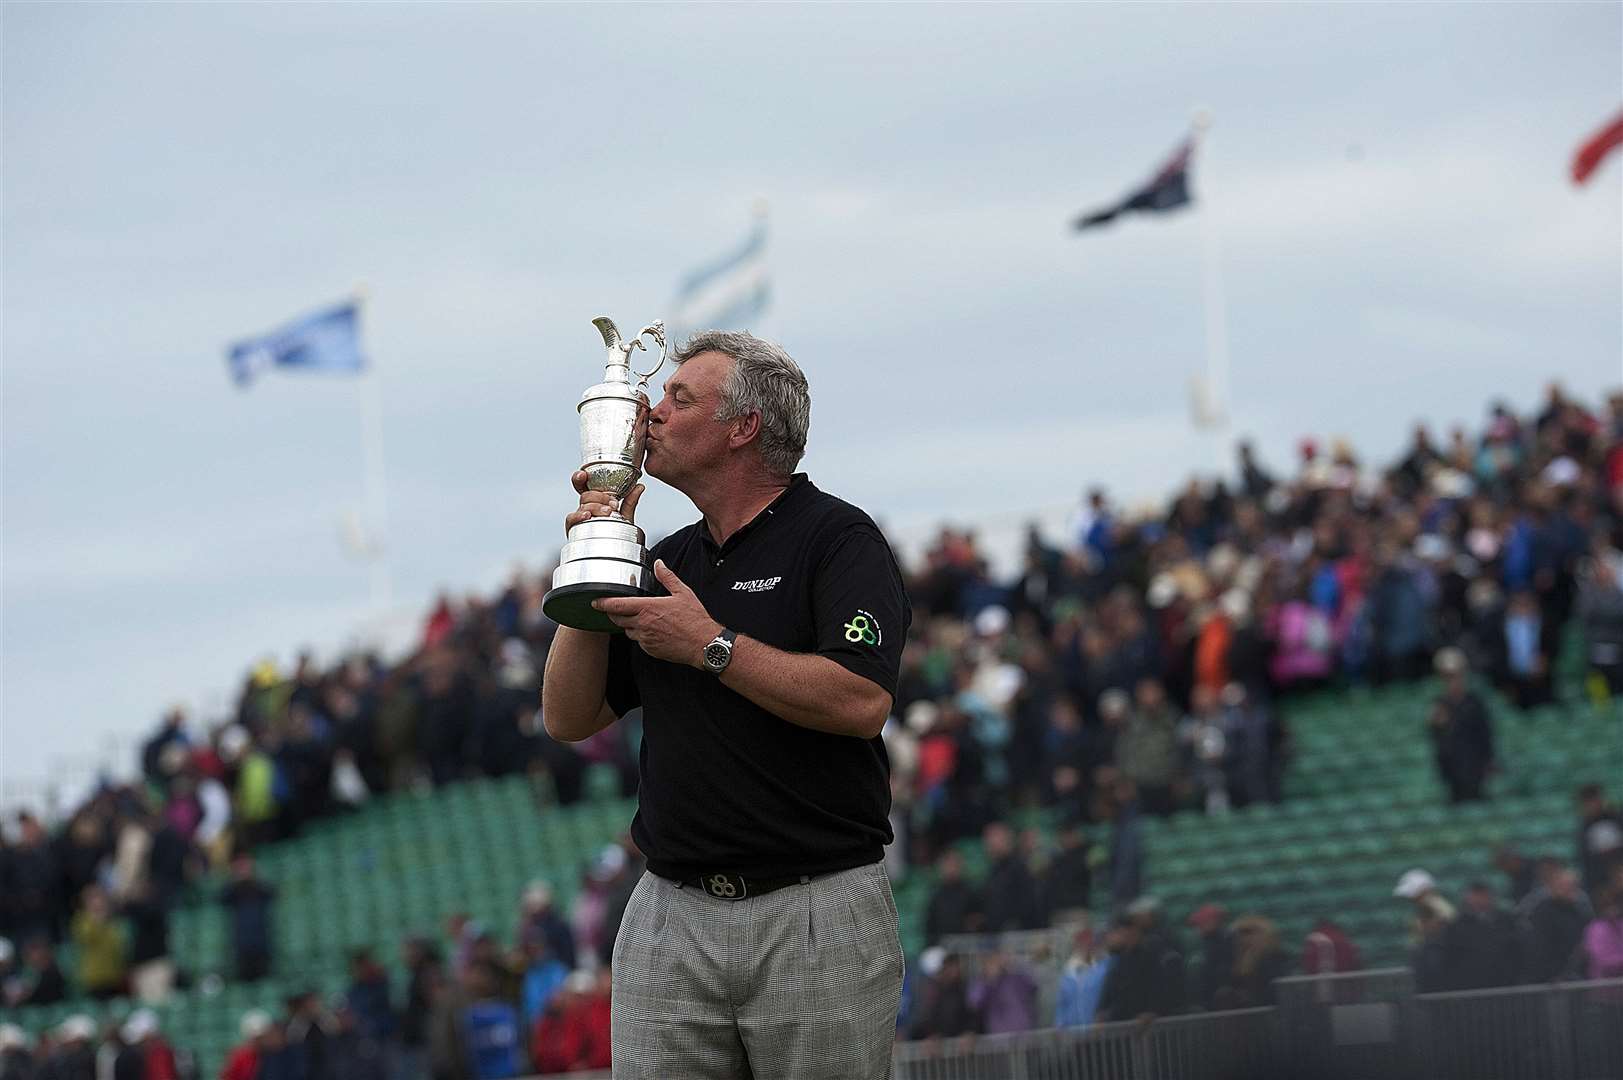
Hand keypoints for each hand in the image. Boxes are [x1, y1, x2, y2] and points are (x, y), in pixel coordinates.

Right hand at [564, 471, 643, 536]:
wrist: (614, 553)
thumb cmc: (615, 533)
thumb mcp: (625, 516)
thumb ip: (630, 502)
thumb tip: (640, 486)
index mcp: (594, 501)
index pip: (584, 485)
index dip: (580, 477)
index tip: (584, 474)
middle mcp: (585, 508)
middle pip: (585, 495)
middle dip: (599, 496)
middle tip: (613, 504)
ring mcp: (579, 518)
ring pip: (582, 506)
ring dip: (595, 507)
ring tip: (607, 511)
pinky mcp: (574, 530)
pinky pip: (571, 520)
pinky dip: (578, 516)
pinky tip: (587, 516)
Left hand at [595, 560, 720, 666]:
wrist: (704, 644)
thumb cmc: (695, 619)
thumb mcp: (683, 593)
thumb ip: (667, 577)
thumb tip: (659, 564)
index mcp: (649, 608)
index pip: (618, 605)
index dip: (603, 603)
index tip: (595, 602)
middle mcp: (643, 624)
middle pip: (618, 620)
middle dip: (614, 614)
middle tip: (615, 609)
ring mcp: (646, 639)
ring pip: (628, 631)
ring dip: (629, 625)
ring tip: (640, 619)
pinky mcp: (650, 650)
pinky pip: (639, 642)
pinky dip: (641, 636)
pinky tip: (652, 631)